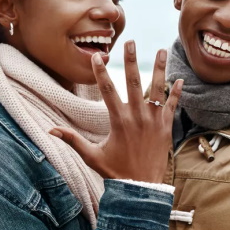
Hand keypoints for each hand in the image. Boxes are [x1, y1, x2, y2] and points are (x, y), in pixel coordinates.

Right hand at [49, 41, 182, 182]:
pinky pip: (172, 105)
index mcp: (117, 120)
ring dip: (160, 69)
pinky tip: (180, 78)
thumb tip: (49, 131)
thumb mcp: (91, 155)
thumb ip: (72, 140)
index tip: (97, 56)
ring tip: (162, 50)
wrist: (141, 187)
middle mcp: (136, 116)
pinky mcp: (166, 127)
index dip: (101, 72)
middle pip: (133, 82)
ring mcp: (153, 120)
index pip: (107, 90)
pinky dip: (176, 92)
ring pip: (157, 89)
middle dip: (131, 60)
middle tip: (131, 42)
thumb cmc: (114, 171)